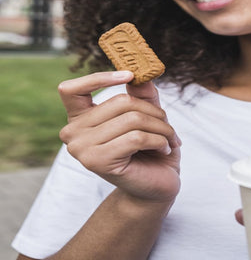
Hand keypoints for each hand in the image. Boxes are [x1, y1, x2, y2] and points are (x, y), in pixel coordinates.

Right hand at [58, 71, 180, 202]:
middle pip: (120, 102)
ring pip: (132, 119)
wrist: (155, 187)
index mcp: (80, 119)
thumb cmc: (150, 150)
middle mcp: (73, 133)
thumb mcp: (148, 116)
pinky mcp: (98, 162)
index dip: (99, 78)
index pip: (70, 90)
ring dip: (161, 127)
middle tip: (167, 125)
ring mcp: (82, 149)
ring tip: (169, 138)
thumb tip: (140, 75)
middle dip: (153, 111)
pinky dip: (159, 140)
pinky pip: (137, 137)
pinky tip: (164, 149)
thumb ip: (142, 95)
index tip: (129, 75)